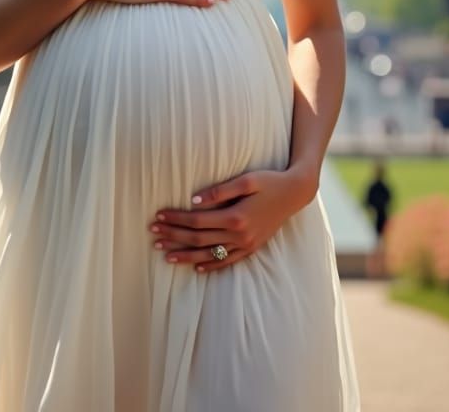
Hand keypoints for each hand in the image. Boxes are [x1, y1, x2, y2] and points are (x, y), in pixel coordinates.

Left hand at [148, 165, 319, 273]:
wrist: (295, 193)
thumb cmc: (269, 181)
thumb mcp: (246, 180)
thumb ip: (220, 191)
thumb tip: (193, 201)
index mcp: (236, 217)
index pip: (197, 221)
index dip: (176, 218)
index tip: (158, 215)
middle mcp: (240, 235)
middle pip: (198, 239)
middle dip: (174, 236)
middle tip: (153, 234)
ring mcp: (246, 244)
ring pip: (209, 254)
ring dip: (186, 255)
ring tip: (165, 256)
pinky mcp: (252, 248)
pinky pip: (228, 262)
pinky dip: (211, 266)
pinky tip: (197, 268)